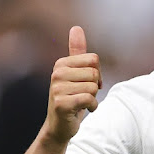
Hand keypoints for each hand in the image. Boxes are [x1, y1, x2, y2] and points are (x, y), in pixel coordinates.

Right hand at [43, 26, 101, 145]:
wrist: (60, 126)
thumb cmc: (71, 97)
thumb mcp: (75, 73)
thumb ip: (76, 51)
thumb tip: (76, 27)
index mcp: (61, 63)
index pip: (94, 59)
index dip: (97, 73)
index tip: (88, 83)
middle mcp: (57, 73)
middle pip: (94, 73)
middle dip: (95, 86)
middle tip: (84, 94)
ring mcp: (57, 88)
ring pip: (93, 87)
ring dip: (93, 98)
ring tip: (81, 102)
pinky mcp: (61, 104)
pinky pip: (89, 99)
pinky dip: (92, 106)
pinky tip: (82, 110)